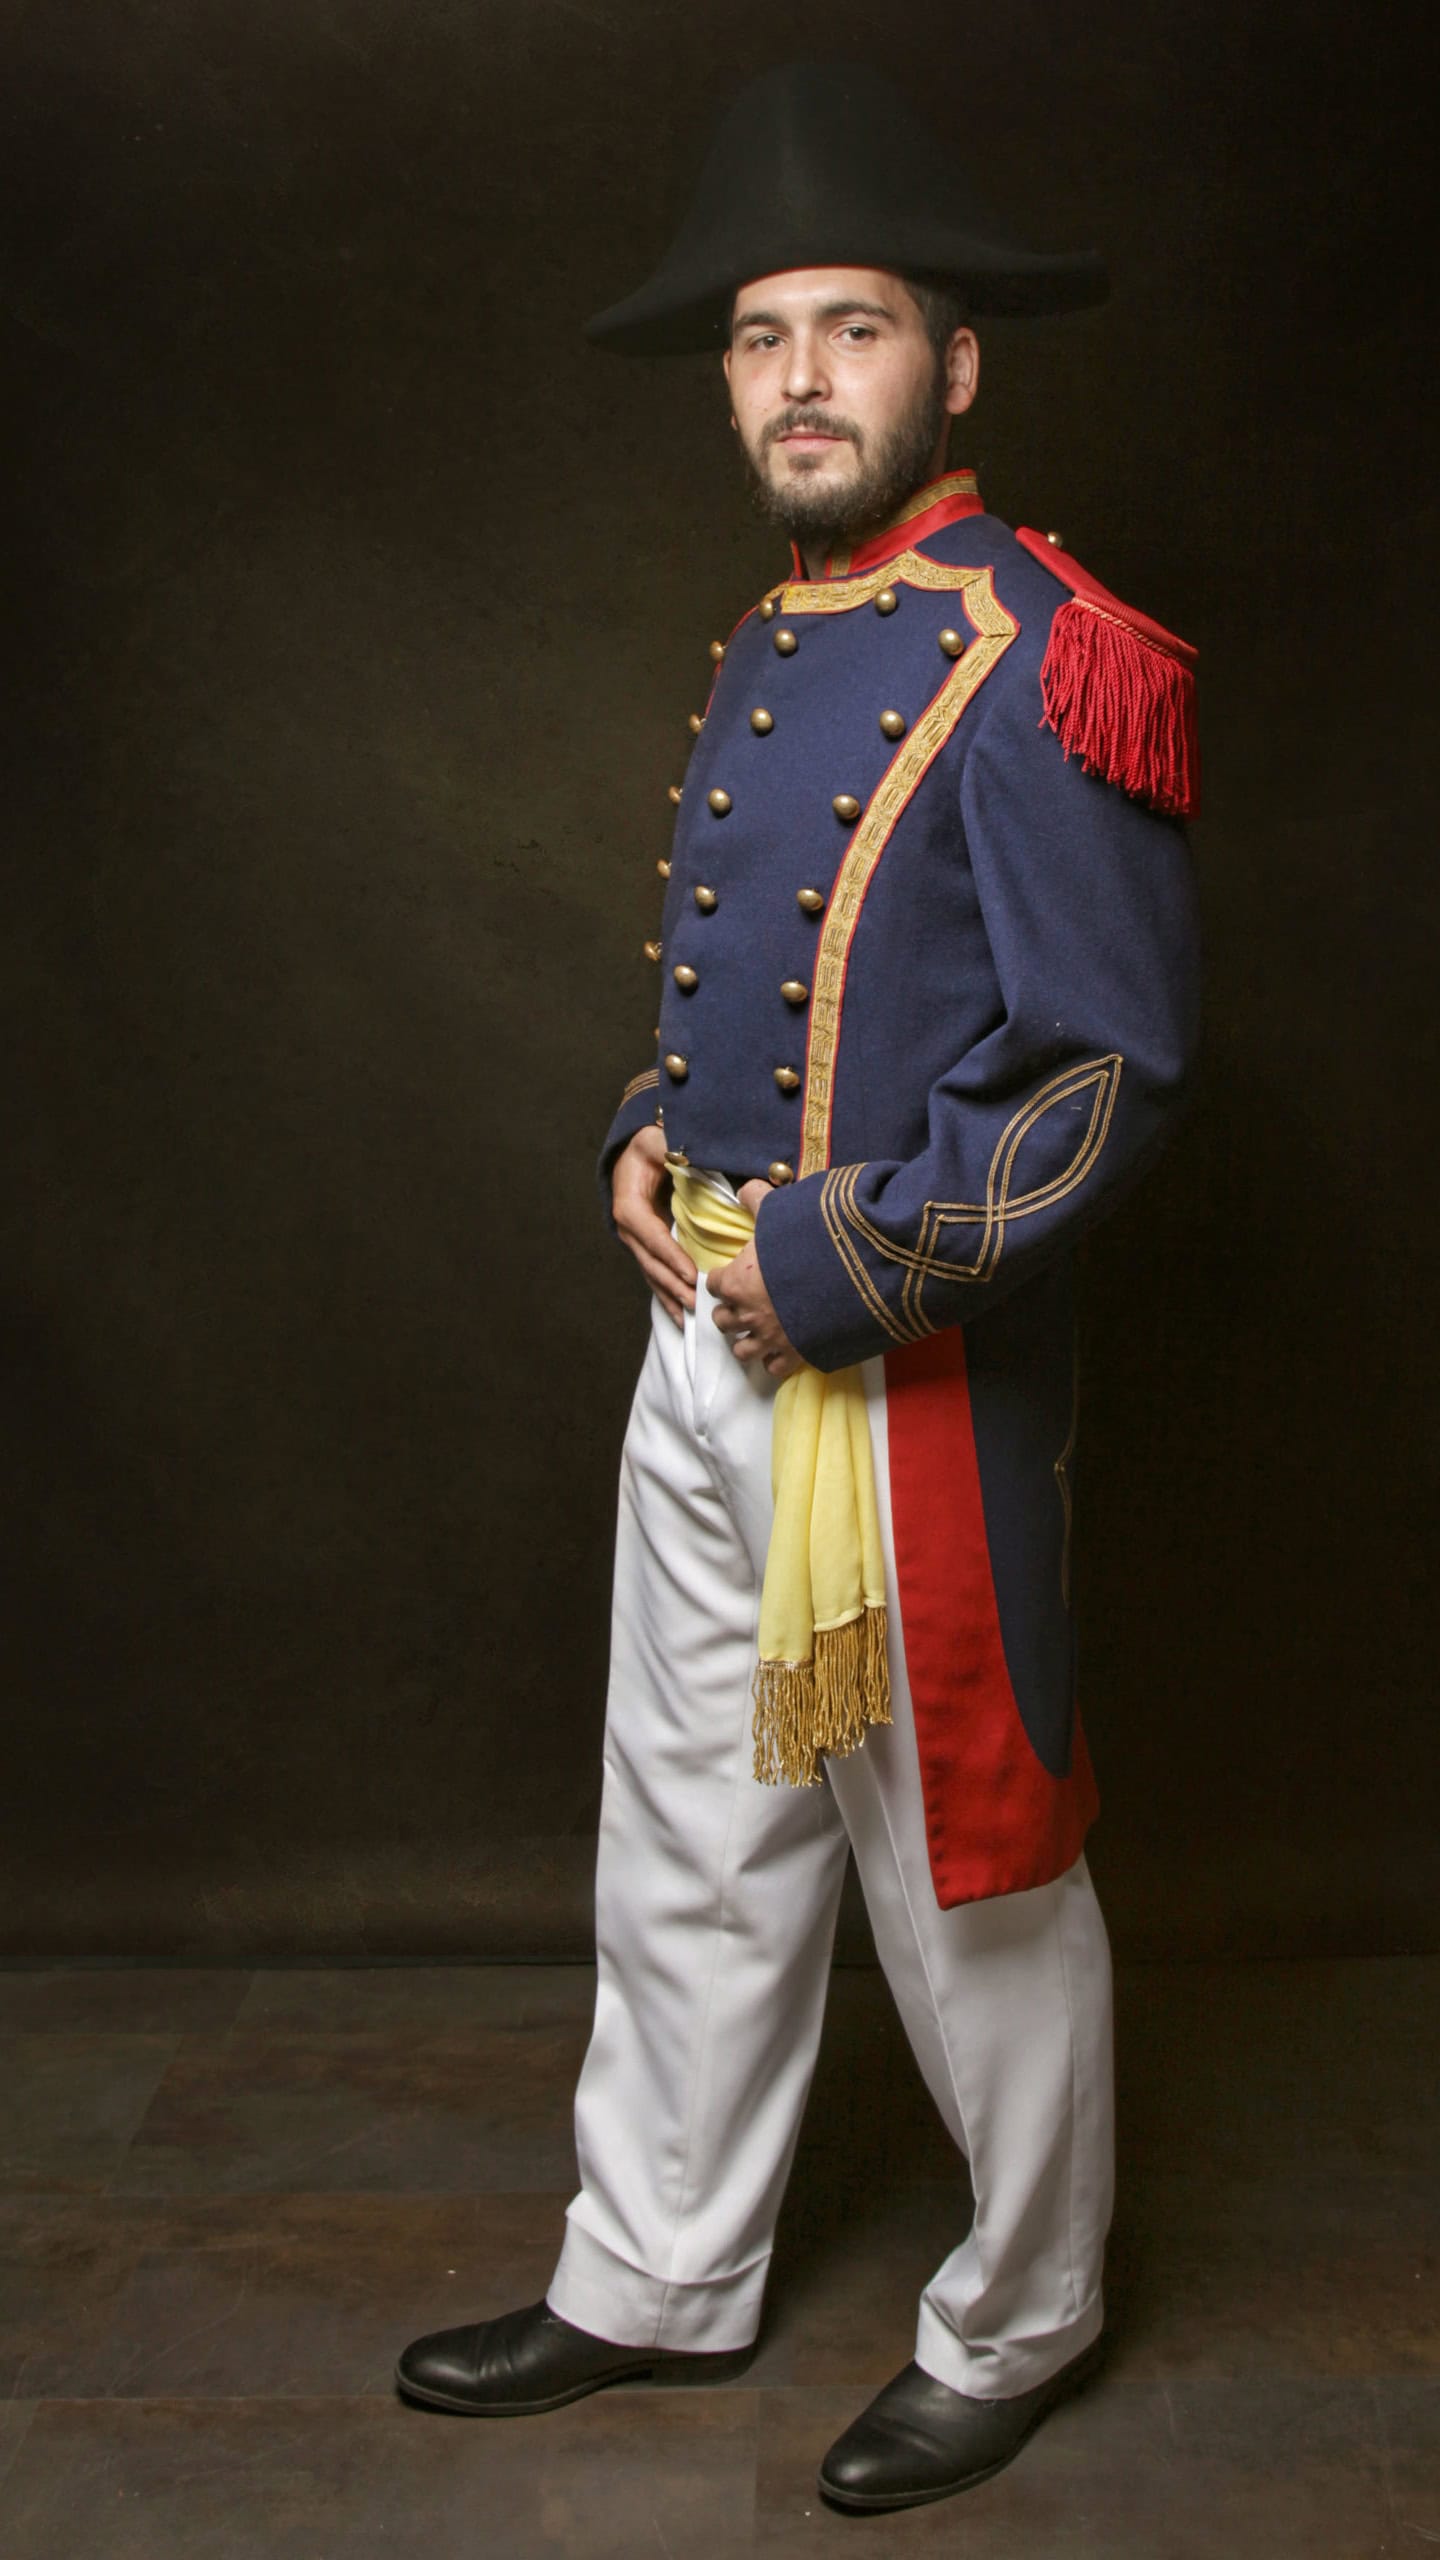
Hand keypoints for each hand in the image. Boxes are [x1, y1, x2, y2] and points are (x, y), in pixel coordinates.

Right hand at [611, 1125, 696, 1326]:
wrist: (634, 1152)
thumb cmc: (647, 1146)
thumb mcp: (656, 1141)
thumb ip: (668, 1147)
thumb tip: (681, 1154)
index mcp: (629, 1205)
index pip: (651, 1234)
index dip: (670, 1256)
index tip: (691, 1274)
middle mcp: (628, 1228)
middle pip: (650, 1262)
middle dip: (673, 1285)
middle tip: (697, 1303)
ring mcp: (636, 1241)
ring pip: (652, 1274)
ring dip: (670, 1296)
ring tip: (690, 1318)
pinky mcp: (646, 1247)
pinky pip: (656, 1273)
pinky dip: (668, 1294)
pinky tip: (681, 1314)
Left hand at [707, 1178, 804, 1378]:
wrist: (852, 1275)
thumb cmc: (810, 1241)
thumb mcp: (780, 1211)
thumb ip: (757, 1199)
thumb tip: (744, 1188)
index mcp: (738, 1281)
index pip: (714, 1284)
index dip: (723, 1278)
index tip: (733, 1274)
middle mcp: (748, 1313)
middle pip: (722, 1321)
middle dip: (729, 1311)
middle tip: (743, 1302)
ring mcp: (771, 1338)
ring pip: (742, 1349)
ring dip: (746, 1339)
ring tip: (757, 1329)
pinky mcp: (794, 1355)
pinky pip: (773, 1368)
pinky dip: (773, 1360)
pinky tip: (781, 1347)